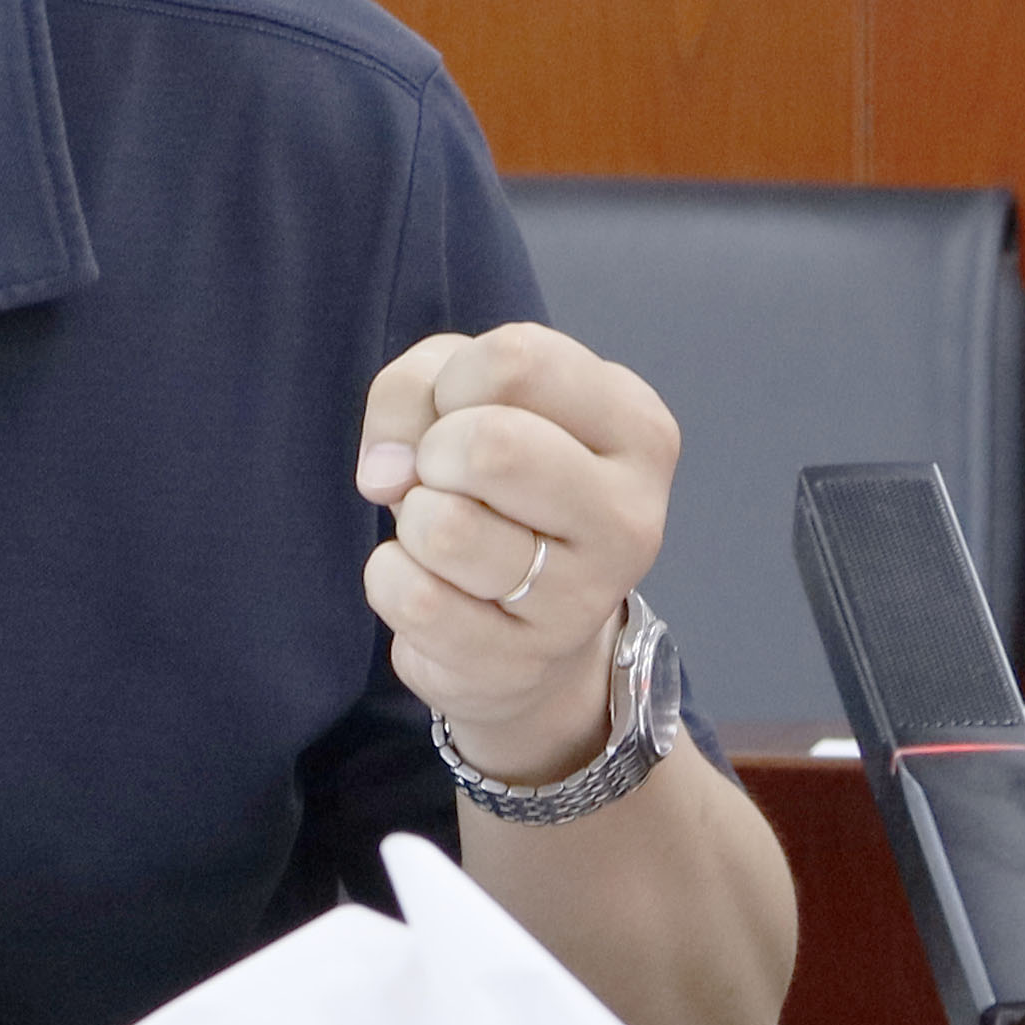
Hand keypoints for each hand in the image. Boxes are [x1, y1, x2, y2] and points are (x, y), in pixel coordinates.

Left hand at [357, 322, 678, 789]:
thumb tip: (387, 471)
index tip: (462, 414)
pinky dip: (392, 577)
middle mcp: (630, 517)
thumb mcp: (462, 396)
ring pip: (444, 528)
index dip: (454, 382)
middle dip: (433, 452)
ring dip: (412, 519)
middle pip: (488, 444)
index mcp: (637, 429)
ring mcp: (584, 602)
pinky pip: (414, 601)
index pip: (516, 360)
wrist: (525, 620)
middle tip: (444, 475)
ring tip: (444, 531)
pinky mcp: (520, 664)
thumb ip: (414, 389)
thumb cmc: (496, 480)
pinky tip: (430, 583)